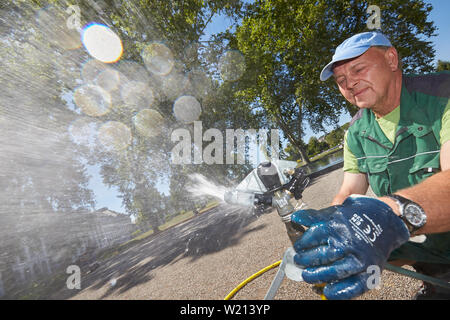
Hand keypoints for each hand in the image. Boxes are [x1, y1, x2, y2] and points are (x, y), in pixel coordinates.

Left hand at [291, 196, 409, 298]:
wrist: (385, 221)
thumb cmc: (356, 218)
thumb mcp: (334, 213)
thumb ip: (314, 217)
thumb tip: (295, 217)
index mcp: (338, 226)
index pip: (313, 237)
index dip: (302, 243)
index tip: (298, 247)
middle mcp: (348, 243)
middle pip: (321, 255)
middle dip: (306, 260)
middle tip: (299, 261)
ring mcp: (359, 259)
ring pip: (334, 272)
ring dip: (317, 275)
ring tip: (307, 275)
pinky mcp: (369, 271)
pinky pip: (353, 286)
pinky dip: (339, 292)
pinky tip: (328, 291)